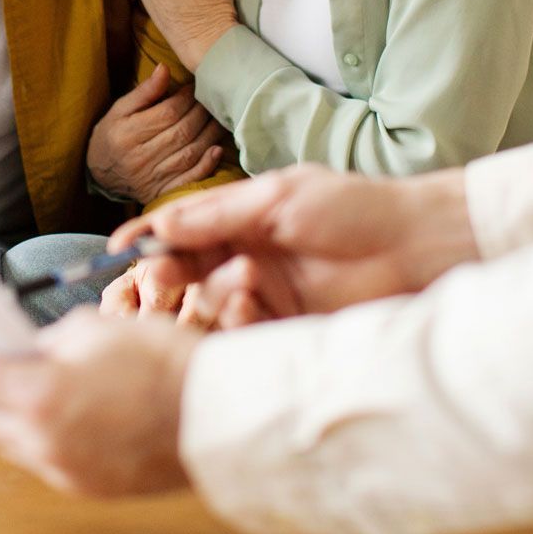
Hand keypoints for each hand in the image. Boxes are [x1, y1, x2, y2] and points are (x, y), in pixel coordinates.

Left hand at [0, 309, 198, 496]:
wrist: (220, 416)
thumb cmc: (166, 362)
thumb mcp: (99, 328)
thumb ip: (51, 340)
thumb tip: (33, 350)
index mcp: (39, 396)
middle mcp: (42, 442)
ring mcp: (63, 470)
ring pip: (2, 440)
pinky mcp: (86, 484)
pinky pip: (37, 456)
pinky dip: (19, 432)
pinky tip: (21, 414)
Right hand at [87, 64, 225, 202]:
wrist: (100, 175)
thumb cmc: (112, 135)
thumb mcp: (119, 110)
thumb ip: (144, 91)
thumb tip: (164, 68)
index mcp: (127, 134)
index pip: (167, 113)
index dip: (186, 99)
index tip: (195, 88)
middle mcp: (140, 158)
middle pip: (182, 132)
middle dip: (201, 114)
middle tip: (212, 100)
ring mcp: (152, 178)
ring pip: (189, 154)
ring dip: (210, 135)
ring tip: (219, 119)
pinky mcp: (162, 192)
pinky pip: (189, 180)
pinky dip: (206, 165)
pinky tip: (217, 150)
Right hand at [108, 166, 478, 329]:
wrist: (414, 248)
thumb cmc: (353, 209)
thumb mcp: (279, 199)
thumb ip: (219, 214)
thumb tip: (161, 225)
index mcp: (240, 221)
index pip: (180, 231)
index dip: (147, 240)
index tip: (119, 250)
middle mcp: (245, 259)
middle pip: (185, 272)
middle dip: (169, 273)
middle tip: (163, 276)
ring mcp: (263, 296)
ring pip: (208, 305)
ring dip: (213, 294)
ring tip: (242, 281)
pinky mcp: (282, 331)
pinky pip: (239, 334)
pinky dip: (236, 321)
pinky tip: (251, 304)